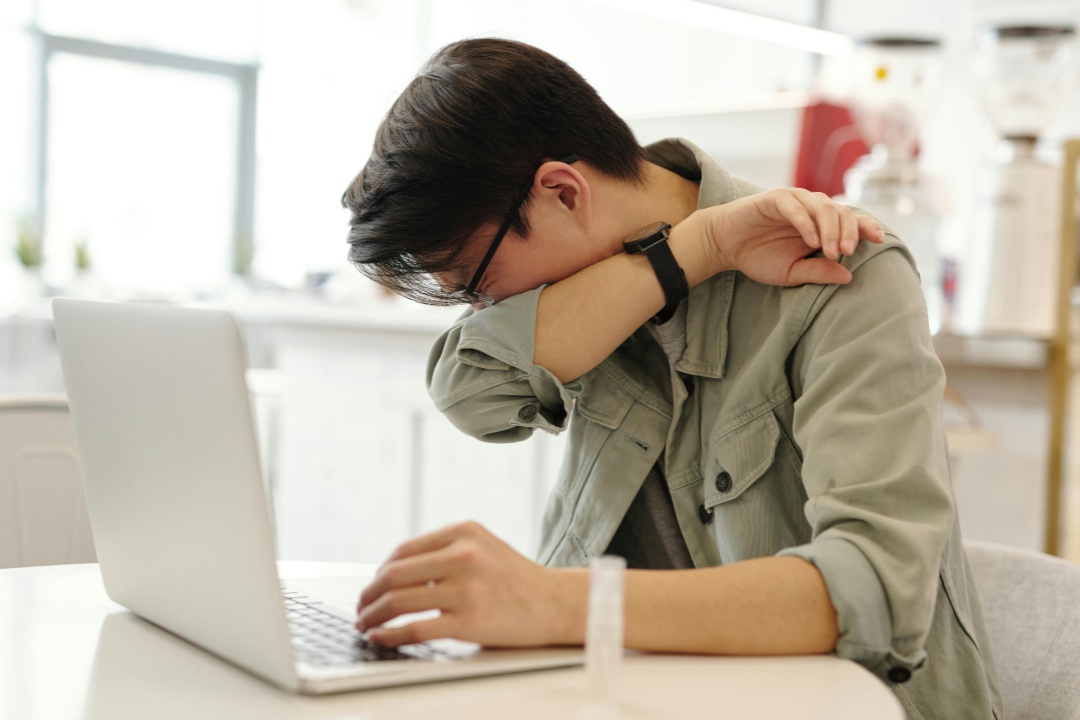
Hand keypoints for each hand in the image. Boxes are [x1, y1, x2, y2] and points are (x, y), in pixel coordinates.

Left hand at [356, 521, 582, 646]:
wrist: (558, 603)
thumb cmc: (518, 580)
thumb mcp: (484, 547)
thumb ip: (445, 551)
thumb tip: (393, 574)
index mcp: (464, 532)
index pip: (403, 551)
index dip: (379, 573)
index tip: (371, 588)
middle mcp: (464, 555)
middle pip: (394, 574)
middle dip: (369, 595)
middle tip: (361, 609)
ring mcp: (466, 588)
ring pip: (399, 601)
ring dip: (373, 616)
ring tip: (366, 625)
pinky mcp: (470, 621)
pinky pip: (416, 629)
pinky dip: (391, 635)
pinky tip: (382, 638)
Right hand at [701, 188, 884, 286]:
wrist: (726, 245)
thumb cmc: (759, 256)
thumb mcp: (791, 272)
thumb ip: (818, 272)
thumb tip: (848, 276)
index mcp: (820, 224)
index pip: (851, 221)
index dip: (867, 227)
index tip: (879, 240)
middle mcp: (812, 208)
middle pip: (842, 212)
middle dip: (848, 233)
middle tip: (845, 254)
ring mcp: (795, 201)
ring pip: (823, 207)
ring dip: (830, 229)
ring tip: (831, 251)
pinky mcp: (774, 199)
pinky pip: (795, 206)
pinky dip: (805, 222)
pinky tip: (810, 241)